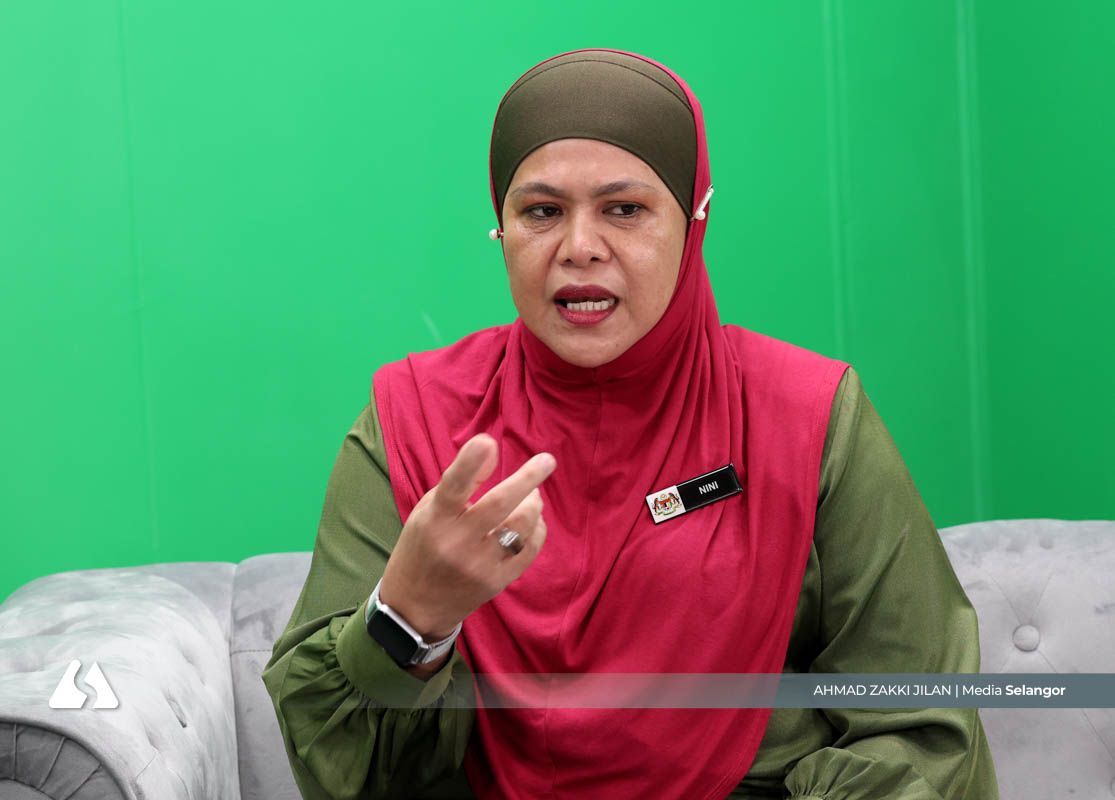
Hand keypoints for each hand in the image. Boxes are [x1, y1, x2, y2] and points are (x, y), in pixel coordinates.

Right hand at [378, 434, 555, 641]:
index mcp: (434, 520)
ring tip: (533, 495)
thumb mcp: (429, 511)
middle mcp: (457, 543)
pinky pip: (529, 549)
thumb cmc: (422, 547)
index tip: (488, 441)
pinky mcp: (497, 582)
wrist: (415, 607)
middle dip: (527, 478)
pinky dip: (536, 529)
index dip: (469, 462)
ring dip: (533, 504)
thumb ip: (460, 481)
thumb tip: (492, 448)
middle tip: (547, 461)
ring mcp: (479, 565)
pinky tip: (533, 521)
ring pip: (521, 526)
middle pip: (499, 504)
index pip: (453, 487)